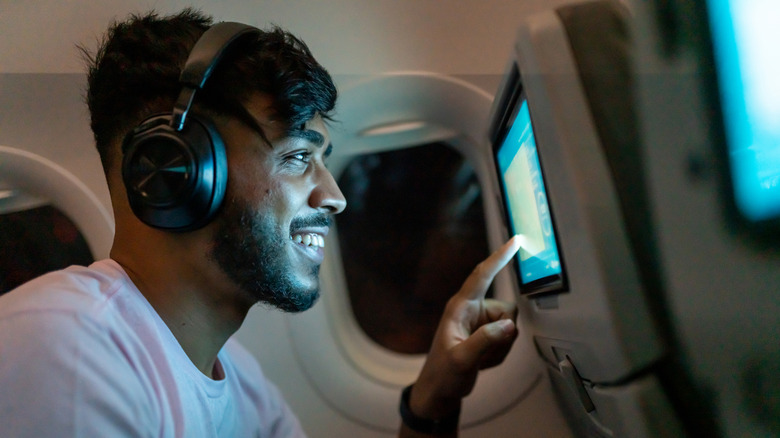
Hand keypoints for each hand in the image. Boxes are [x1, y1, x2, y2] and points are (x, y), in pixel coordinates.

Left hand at [409, 236, 521, 419]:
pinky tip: (483, 361)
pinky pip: (507, 337)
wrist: (439, 390)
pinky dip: (499, 353)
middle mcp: (471, 309)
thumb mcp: (462, 359)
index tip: (516, 240)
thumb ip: (485, 341)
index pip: (482, 275)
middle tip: (484, 354)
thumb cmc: (443, 373)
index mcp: (460, 307)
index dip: (499, 257)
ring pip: (510, 325)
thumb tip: (509, 325)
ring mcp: (479, 321)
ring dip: (500, 347)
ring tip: (480, 359)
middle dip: (503, 334)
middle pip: (506, 309)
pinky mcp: (486, 333)